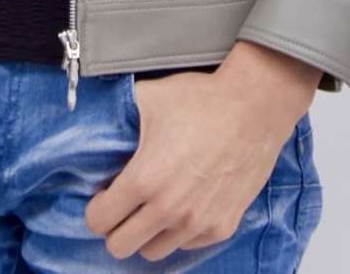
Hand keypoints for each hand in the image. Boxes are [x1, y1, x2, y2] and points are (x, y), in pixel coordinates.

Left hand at [84, 46, 318, 261]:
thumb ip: (118, 116)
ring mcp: (197, 223)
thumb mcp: (149, 98)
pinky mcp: (221, 227)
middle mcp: (169, 209)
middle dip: (115, 227)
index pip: (98, 221)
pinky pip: (186, 246)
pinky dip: (178, 232)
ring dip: (147, 233)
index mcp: (145, 179)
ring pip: (153, 252)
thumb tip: (96, 119)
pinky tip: (181, 205)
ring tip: (153, 205)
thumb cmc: (202, 99)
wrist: (254, 107)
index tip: (102, 196)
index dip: (95, 208)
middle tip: (123, 206)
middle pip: (120, 247)